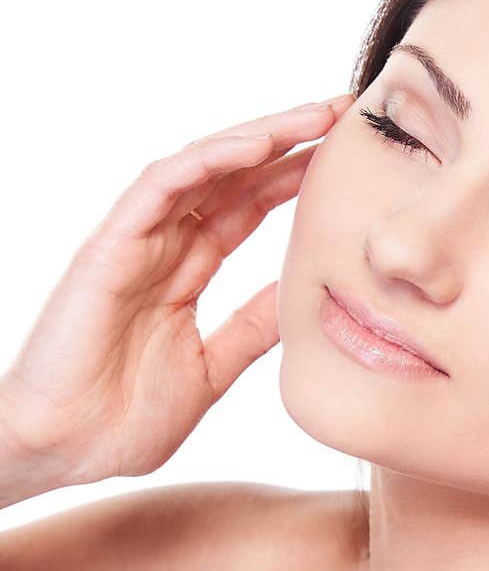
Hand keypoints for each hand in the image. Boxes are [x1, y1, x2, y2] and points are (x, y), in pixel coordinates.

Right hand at [0, 94, 353, 490]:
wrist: (62, 455)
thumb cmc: (123, 420)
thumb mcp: (212, 368)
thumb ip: (251, 328)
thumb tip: (300, 298)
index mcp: (185, 271)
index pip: (247, 209)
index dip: (292, 179)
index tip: (343, 161)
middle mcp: (163, 246)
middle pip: (233, 178)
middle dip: (288, 144)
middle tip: (342, 115)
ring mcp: (136, 242)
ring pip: (203, 169)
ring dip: (259, 138)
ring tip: (314, 116)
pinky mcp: (110, 247)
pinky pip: (161, 187)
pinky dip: (208, 161)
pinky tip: (256, 145)